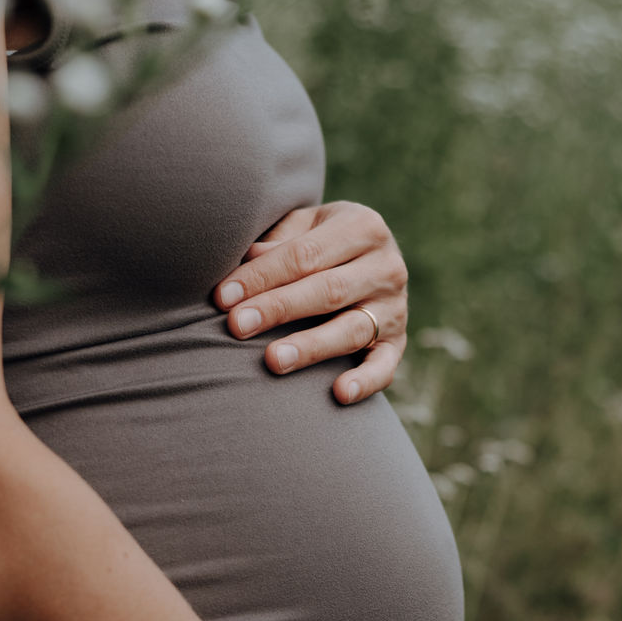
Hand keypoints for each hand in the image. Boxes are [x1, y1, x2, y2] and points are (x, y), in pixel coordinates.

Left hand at [212, 201, 407, 404]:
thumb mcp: (303, 227)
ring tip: (273, 361)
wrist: (369, 259)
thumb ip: (279, 241)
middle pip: (327, 290)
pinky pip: (385, 367)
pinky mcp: (398, 344)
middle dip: (278, 309)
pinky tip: (339, 394)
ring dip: (311, 347)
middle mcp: (386, 266)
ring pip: (352, 330)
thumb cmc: (319, 243)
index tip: (223, 297)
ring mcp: (396, 308)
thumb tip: (248, 260)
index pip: (305, 255)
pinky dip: (365, 382)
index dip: (262, 276)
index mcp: (363, 227)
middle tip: (237, 326)